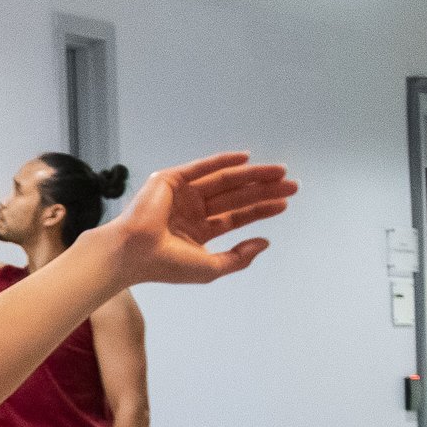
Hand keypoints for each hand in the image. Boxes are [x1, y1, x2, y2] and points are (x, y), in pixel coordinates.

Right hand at [104, 152, 297, 283]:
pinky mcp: (170, 180)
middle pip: (235, 197)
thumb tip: (265, 242)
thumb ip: (238, 257)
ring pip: (224, 181)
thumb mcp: (211, 268)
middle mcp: (191, 210)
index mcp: (197, 231)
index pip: (235, 216)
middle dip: (264, 191)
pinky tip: (247, 159)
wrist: (134, 253)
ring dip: (252, 175)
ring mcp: (181, 194)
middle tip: (292, 185)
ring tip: (279, 173)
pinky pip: (201, 168)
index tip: (285, 204)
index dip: (261, 210)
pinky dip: (223, 161)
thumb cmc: (166, 265)